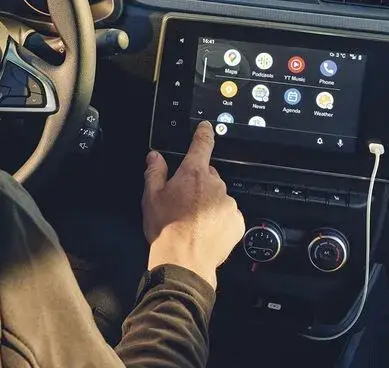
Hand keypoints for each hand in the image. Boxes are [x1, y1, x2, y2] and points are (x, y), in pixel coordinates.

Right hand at [142, 121, 245, 287]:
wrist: (184, 261)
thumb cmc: (166, 229)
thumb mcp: (151, 198)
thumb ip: (154, 172)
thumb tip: (155, 157)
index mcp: (194, 174)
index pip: (202, 144)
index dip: (204, 133)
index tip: (206, 127)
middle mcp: (215, 184)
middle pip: (208, 175)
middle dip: (199, 184)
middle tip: (185, 202)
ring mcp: (228, 203)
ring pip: (219, 196)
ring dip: (209, 203)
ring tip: (194, 221)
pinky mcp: (237, 221)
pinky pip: (228, 214)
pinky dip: (219, 219)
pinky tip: (206, 231)